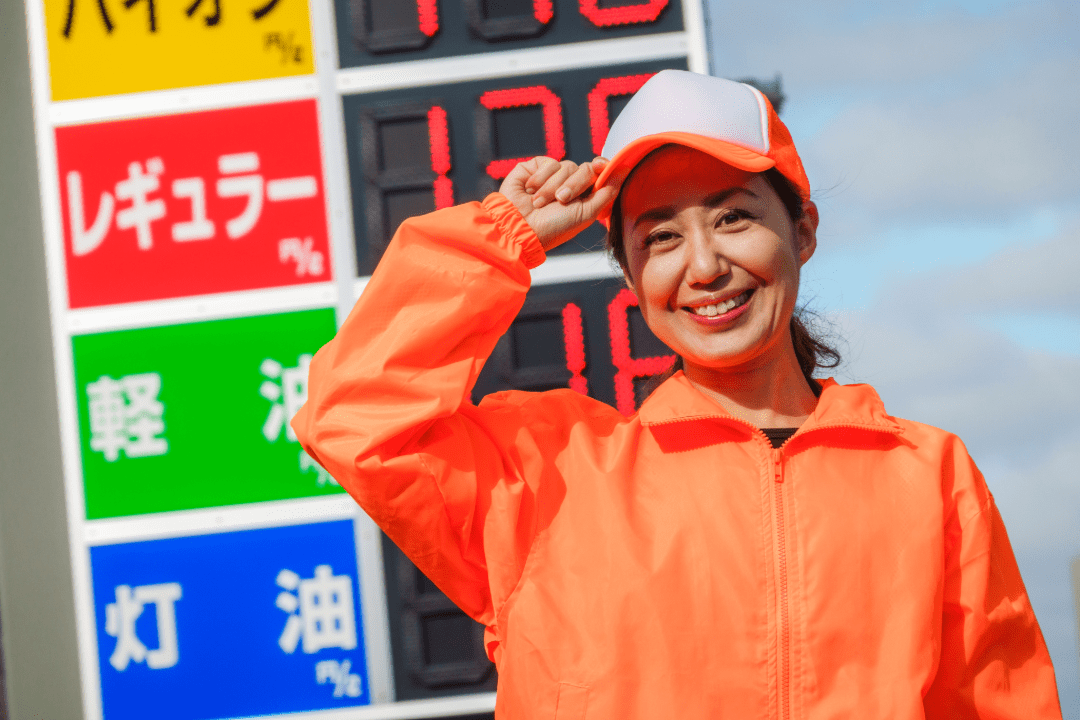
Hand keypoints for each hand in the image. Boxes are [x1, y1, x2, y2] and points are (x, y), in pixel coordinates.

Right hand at [499, 156, 626, 250]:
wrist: (519, 227)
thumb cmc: (553, 228)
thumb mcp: (586, 214)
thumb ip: (607, 191)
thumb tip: (626, 168)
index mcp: (584, 196)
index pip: (599, 173)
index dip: (602, 167)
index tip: (601, 166)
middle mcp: (569, 184)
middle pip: (585, 168)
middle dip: (574, 185)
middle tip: (561, 201)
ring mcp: (552, 175)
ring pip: (566, 165)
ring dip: (553, 187)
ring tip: (540, 203)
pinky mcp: (535, 168)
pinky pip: (548, 162)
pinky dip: (541, 179)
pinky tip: (531, 191)